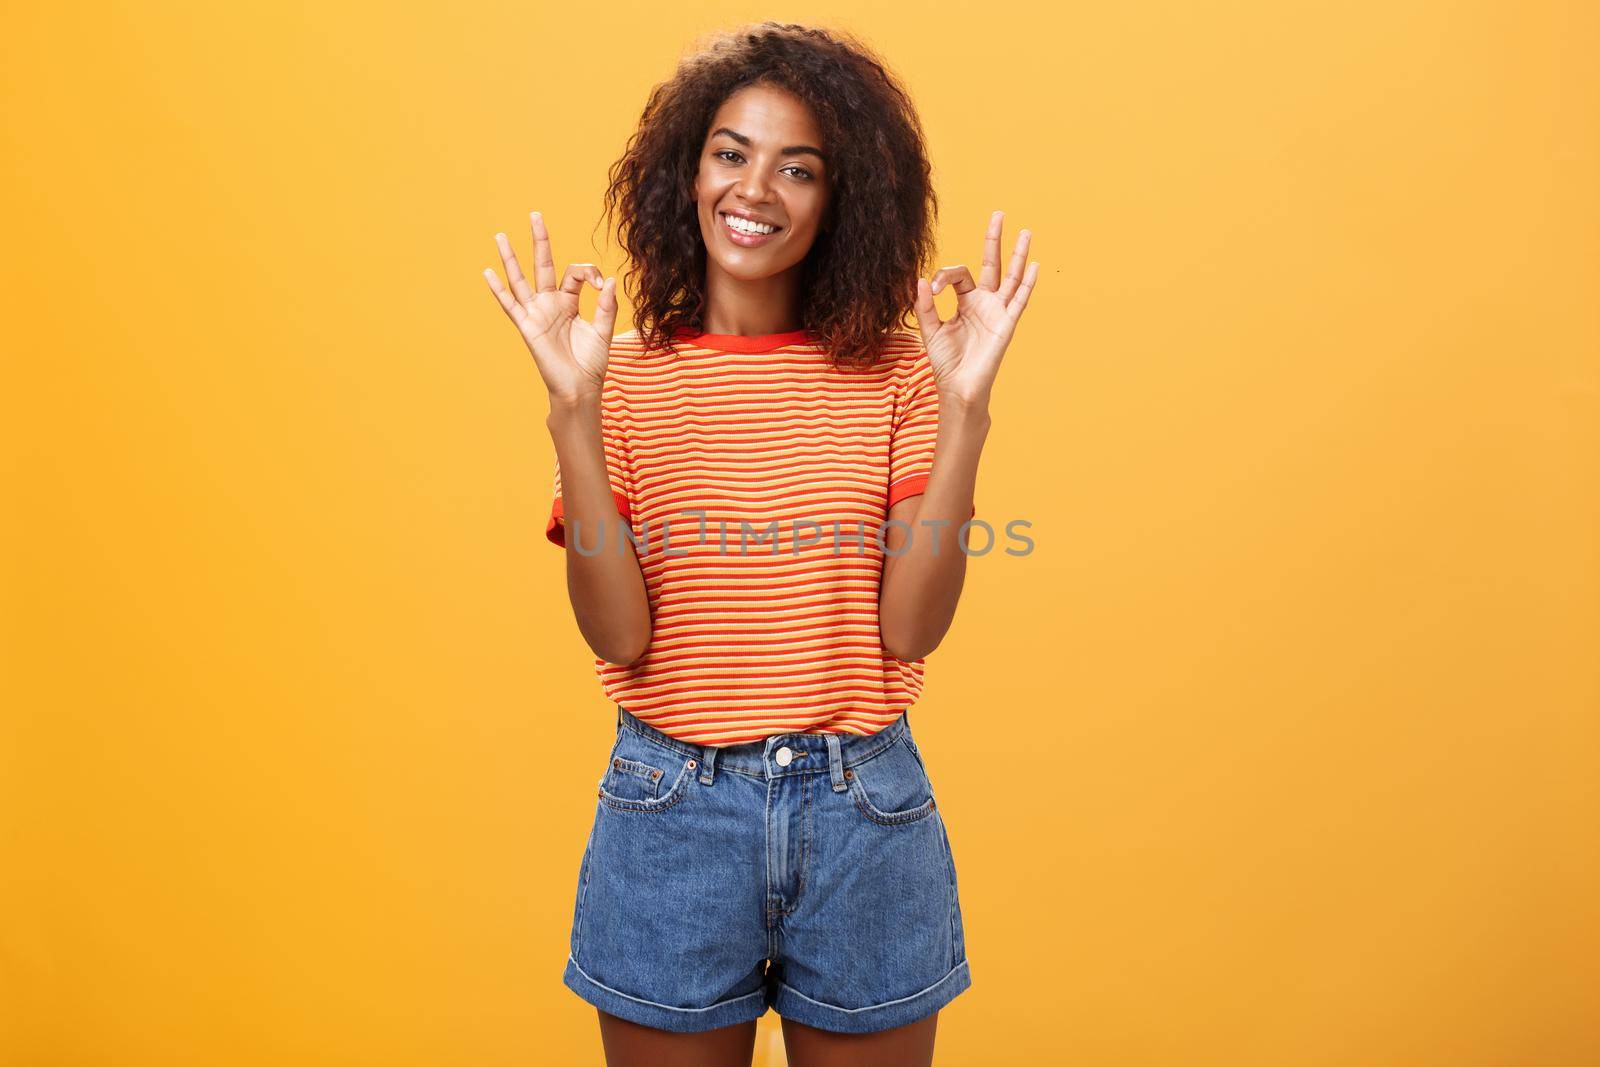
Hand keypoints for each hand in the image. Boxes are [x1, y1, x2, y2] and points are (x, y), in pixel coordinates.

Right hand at [483, 211, 617, 405]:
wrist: (580, 388)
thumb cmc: (591, 363)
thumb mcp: (603, 331)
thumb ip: (606, 306)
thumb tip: (607, 279)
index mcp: (570, 303)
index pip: (575, 273)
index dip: (588, 272)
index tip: (599, 284)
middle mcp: (551, 304)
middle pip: (543, 265)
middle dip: (540, 240)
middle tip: (535, 215)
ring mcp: (537, 314)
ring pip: (520, 280)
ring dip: (510, 258)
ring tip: (501, 236)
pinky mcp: (528, 327)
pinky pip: (511, 306)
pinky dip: (499, 290)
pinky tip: (488, 273)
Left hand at [913, 210, 1038, 404]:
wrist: (958, 387)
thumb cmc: (946, 362)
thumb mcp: (930, 330)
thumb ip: (925, 306)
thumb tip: (921, 279)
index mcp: (965, 302)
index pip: (959, 274)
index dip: (946, 274)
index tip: (934, 287)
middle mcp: (984, 303)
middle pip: (991, 265)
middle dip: (994, 240)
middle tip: (998, 214)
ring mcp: (997, 312)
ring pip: (1011, 277)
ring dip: (1018, 255)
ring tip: (1026, 232)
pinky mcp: (1006, 324)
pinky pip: (1019, 300)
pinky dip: (1028, 283)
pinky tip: (1035, 265)